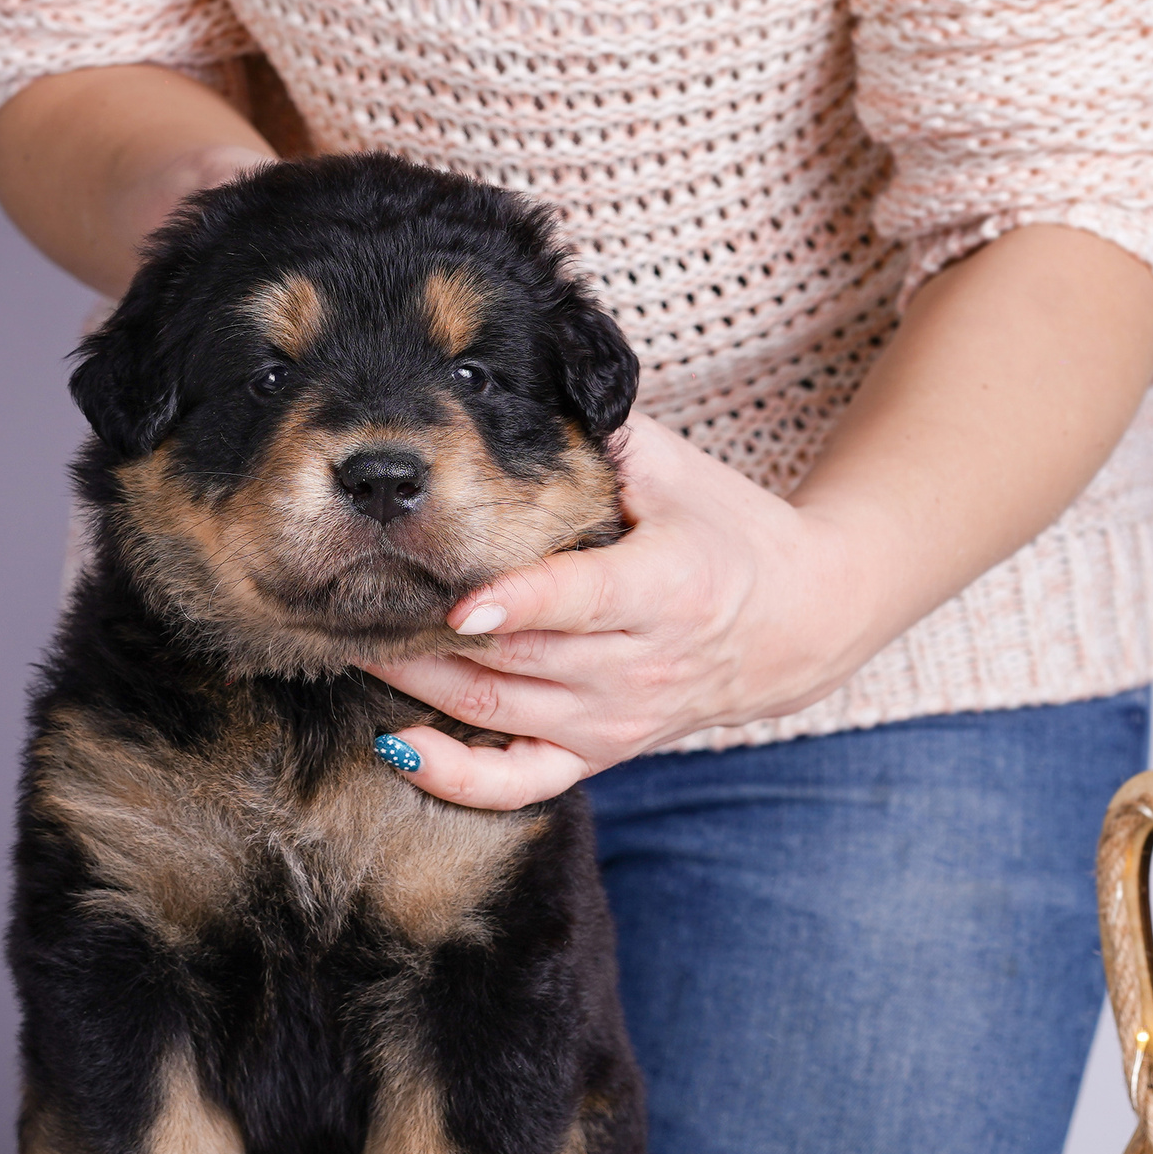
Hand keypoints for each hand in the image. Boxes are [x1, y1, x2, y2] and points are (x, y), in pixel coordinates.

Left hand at [363, 417, 884, 810]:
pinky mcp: (601, 753)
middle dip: (428, 633)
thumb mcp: (683, 473)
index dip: (519, 604)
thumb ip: (611, 433)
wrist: (802, 623)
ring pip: (499, 711)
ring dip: (418, 684)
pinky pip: (518, 784)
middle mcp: (639, 665)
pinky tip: (395, 746)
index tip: (460, 602)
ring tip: (350, 639)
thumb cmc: (730, 533)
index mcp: (667, 588)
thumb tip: (539, 370)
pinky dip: (455, 778)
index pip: (582, 602)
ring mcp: (615, 720)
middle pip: (517, 658)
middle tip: (352, 595)